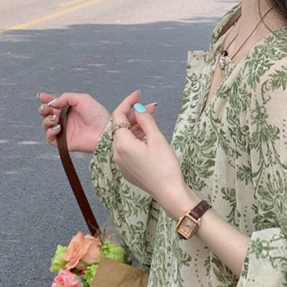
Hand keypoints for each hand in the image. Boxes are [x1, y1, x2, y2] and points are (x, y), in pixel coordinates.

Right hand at [38, 91, 110, 152]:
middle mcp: (65, 119)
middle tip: (47, 108)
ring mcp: (64, 131)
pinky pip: (49, 138)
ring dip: (47, 120)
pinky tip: (58, 128)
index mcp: (69, 109)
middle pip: (47, 114)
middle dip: (43, 109)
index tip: (42, 96)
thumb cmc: (98, 115)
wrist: (104, 131)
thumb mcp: (83, 99)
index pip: (54, 103)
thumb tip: (52, 102)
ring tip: (56, 118)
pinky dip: (50, 132)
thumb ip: (66, 97)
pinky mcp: (64, 142)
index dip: (46, 100)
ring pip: (46, 125)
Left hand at [110, 92, 194, 216]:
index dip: (128, 102)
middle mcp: (117, 154)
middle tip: (150, 108)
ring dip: (134, 128)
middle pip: (120, 128)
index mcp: (122, 144)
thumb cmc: (165, 167)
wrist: (169, 192)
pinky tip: (147, 138)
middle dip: (133, 115)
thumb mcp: (157, 139)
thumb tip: (138, 108)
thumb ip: (146, 120)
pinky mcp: (127, 170)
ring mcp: (121, 163)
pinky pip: (126, 150)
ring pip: (123, 139)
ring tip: (151, 122)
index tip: (138, 94)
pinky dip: (134, 140)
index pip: (118, 116)